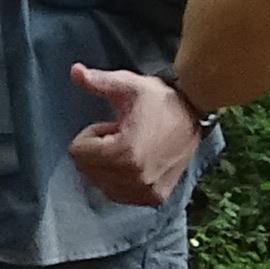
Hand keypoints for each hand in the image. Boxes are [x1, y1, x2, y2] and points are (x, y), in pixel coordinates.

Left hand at [66, 61, 201, 207]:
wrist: (195, 113)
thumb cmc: (160, 99)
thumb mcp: (127, 85)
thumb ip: (97, 82)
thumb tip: (74, 71)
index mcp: (125, 153)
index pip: (77, 153)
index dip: (91, 134)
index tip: (113, 126)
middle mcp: (135, 178)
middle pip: (86, 169)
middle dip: (98, 150)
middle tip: (123, 136)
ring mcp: (146, 191)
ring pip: (100, 184)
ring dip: (108, 165)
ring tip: (132, 148)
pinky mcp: (155, 197)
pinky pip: (118, 195)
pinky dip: (119, 180)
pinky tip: (138, 162)